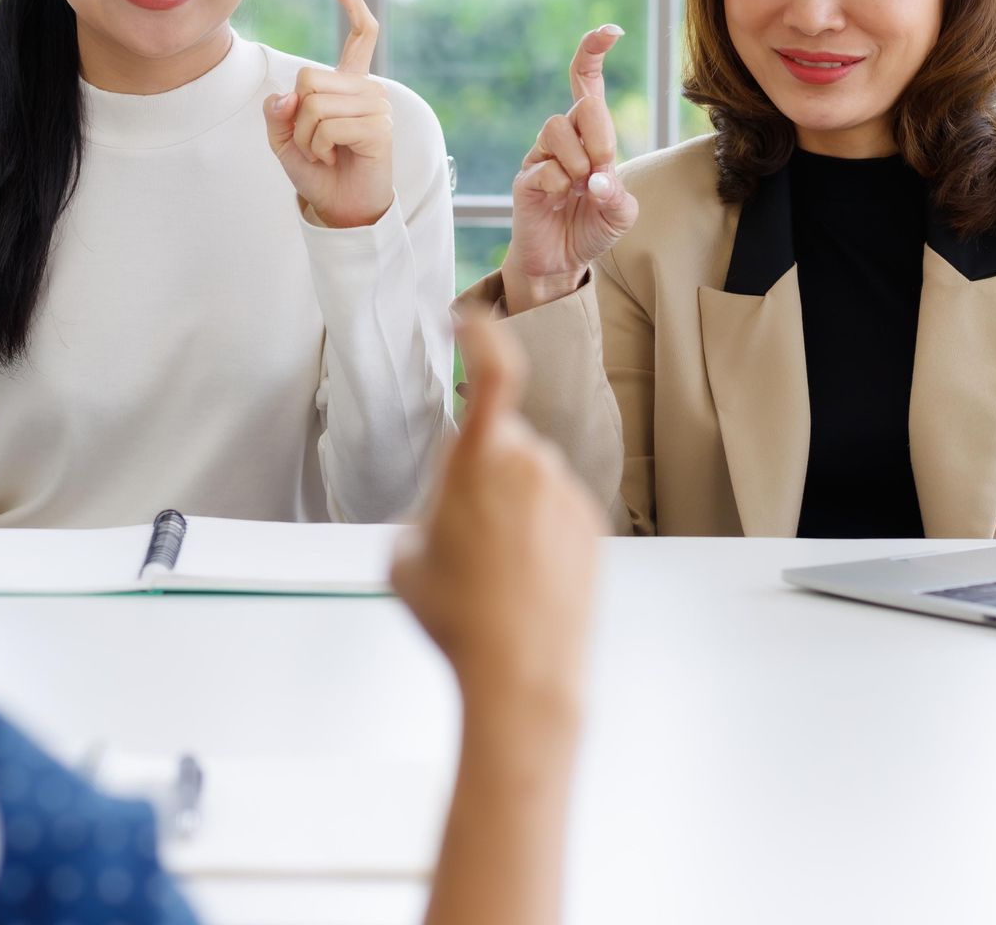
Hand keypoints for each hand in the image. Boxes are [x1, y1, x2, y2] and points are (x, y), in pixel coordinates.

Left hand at [264, 0, 393, 228]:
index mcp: (349, 85)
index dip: (352, 6)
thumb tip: (286, 96)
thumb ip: (277, 114)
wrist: (341, 206)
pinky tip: (332, 158)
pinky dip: (317, 147)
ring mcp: (377, 107)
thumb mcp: (283, 140)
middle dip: (296, 117)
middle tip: (311, 142)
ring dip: (306, 137)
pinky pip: (328, 126)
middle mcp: (367, 89)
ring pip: (314, 105)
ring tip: (323, 152)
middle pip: (309, 79)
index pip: (361, 36)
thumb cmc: (317, 171)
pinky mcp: (379, 128)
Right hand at [392, 317, 603, 716]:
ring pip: (527, 479)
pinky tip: (520, 581)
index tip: (471, 321)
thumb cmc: (458, 618)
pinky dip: (535, 533)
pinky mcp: (590, 525)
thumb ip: (424, 512)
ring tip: (490, 572)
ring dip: (507, 507)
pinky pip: (553, 509)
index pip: (494, 372)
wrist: (522, 674)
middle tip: (457, 534)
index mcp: (479, 462)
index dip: (484, 337)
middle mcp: (530, 466)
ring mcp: (566, 495)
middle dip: (476, 472)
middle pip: (498, 442)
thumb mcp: (405, 559)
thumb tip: (445, 510)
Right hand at [500, 25, 639, 314]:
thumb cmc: (592, 228)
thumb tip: (597, 180)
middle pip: (580, 106)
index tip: (610, 31)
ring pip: (556, 129)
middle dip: (600, 136)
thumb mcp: (622, 213)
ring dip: (578, 161)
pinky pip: (543, 168)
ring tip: (580, 188)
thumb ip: (618, 195)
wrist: (561, 263)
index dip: (593, 54)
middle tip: (602, 170)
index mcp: (590, 136)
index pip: (586, 84)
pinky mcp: (525, 180)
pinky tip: (561, 202)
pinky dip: (560, 186)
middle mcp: (563, 140)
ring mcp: (540, 157)